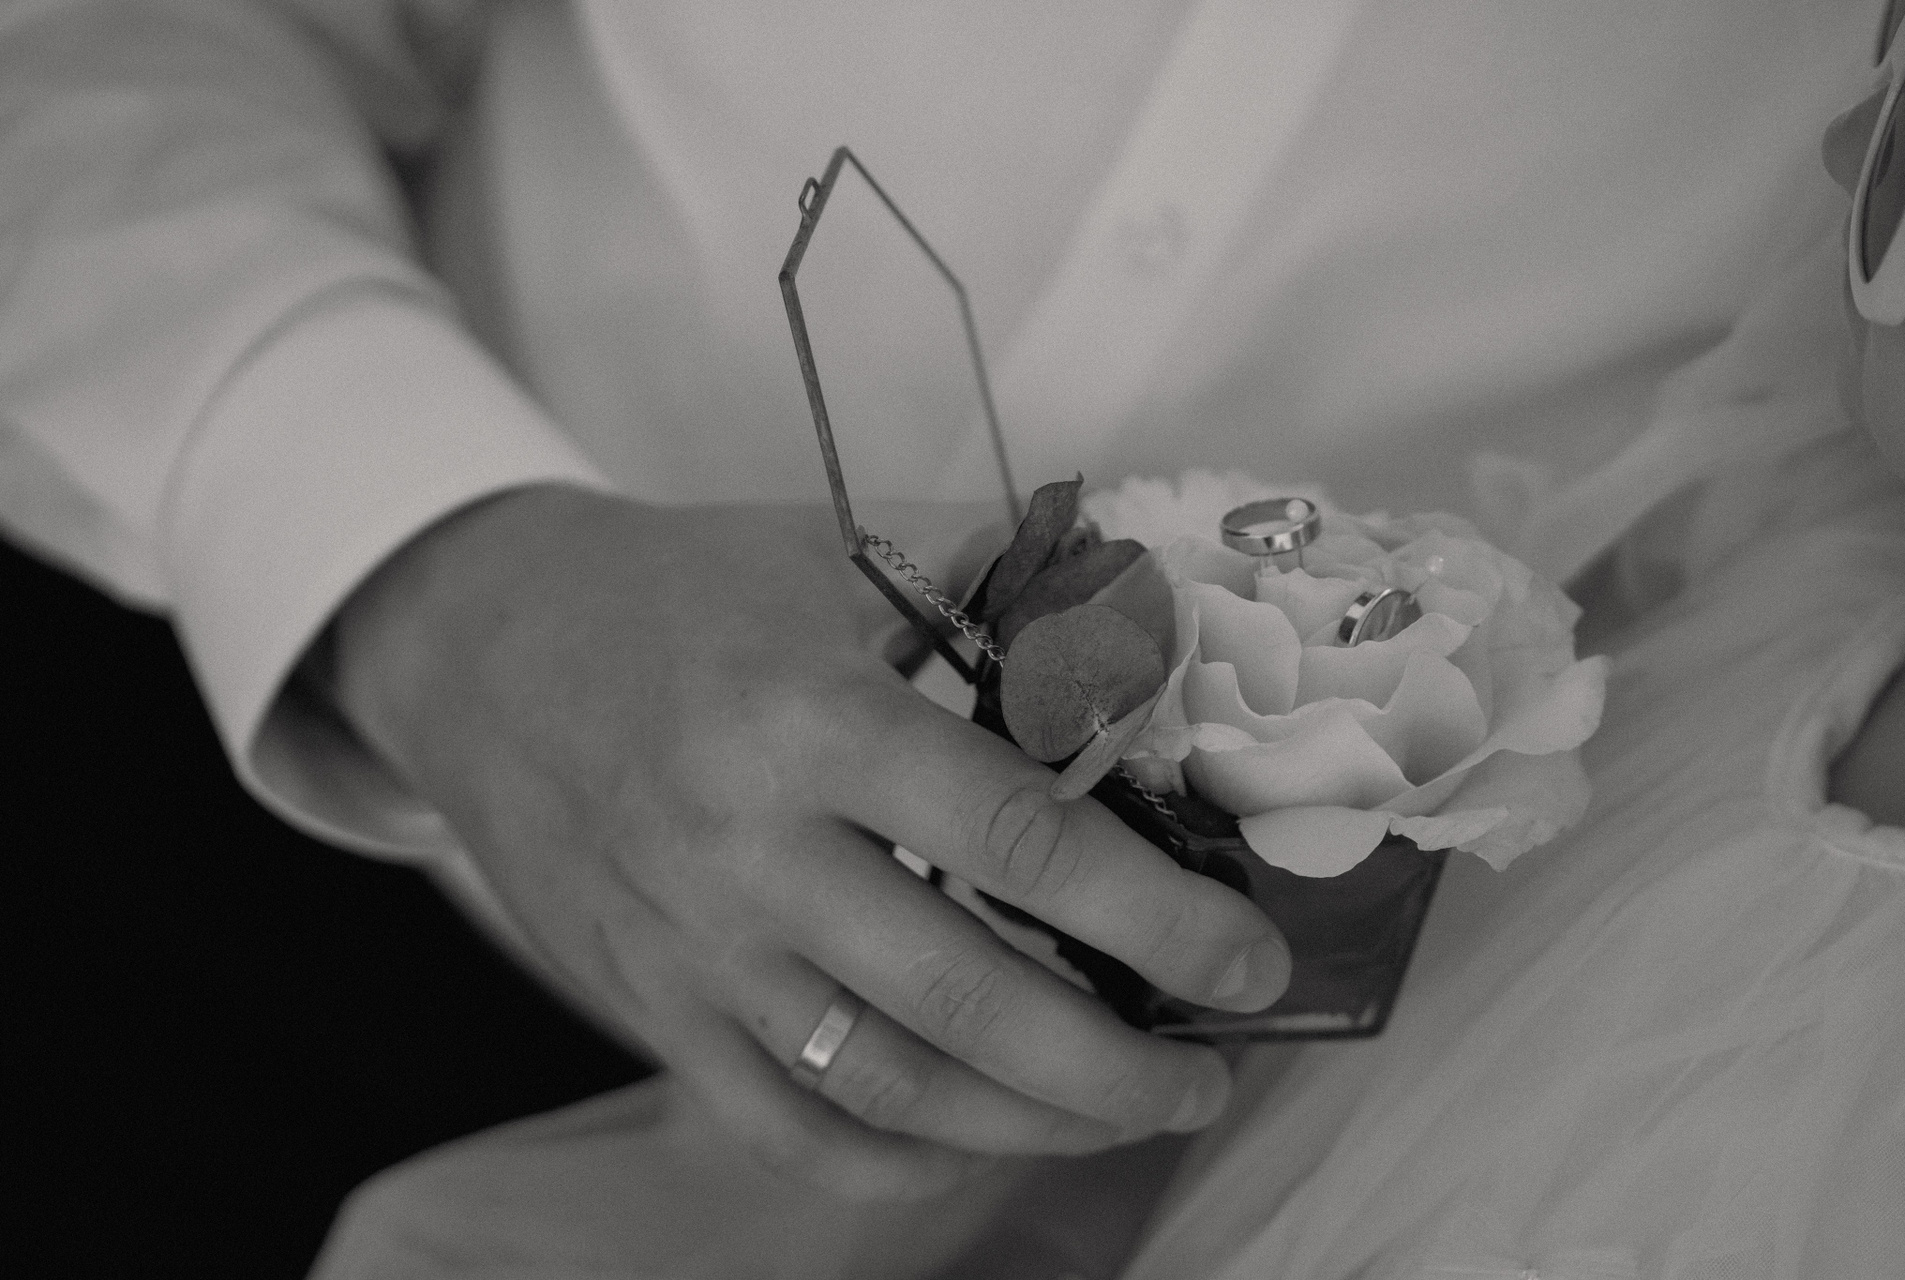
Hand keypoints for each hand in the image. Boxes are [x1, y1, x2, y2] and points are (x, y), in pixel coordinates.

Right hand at [323, 485, 1291, 1199]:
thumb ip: (1001, 579)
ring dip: (1031, 1124)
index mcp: (808, 717)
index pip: (1013, 839)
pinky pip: (785, 1128)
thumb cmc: (679, 592)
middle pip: (964, 999)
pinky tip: (981, 1139)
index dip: (1154, 916)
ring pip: (886, 1087)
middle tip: (1211, 1072)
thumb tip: (1152, 622)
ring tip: (1126, 1108)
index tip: (1249, 960)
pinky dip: (898, 1161)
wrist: (482, 646)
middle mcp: (746, 851)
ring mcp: (692, 950)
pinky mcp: (651, 1010)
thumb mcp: (834, 547)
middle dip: (1117, 1063)